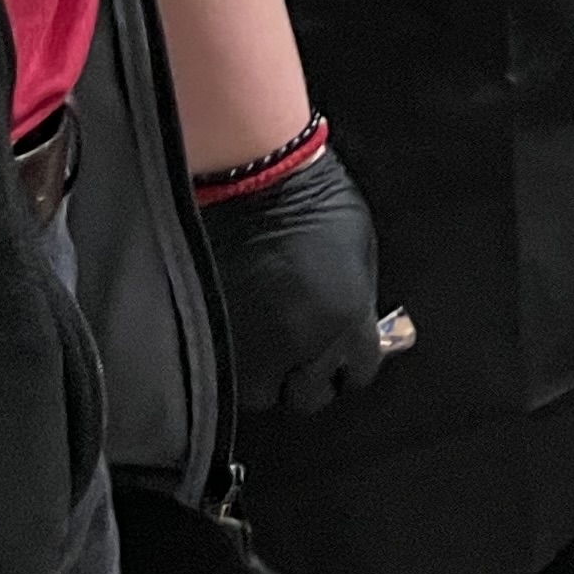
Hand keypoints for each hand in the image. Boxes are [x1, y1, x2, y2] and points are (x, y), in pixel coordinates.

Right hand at [200, 139, 388, 412]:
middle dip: (307, 378)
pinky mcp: (212, 337)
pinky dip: (233, 360)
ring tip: (264, 343)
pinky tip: (238, 332)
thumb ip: (358, 300)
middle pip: (308, 396)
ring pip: (260, 393)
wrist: (253, 177)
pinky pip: (225, 371)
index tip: (342, 359)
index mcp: (347, 322)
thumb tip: (359, 330)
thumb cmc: (314, 199)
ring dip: (265, 374)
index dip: (349, 366)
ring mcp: (252, 348)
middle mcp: (301, 345)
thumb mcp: (361, 251)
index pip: (358, 374)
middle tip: (300, 354)